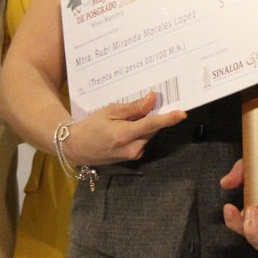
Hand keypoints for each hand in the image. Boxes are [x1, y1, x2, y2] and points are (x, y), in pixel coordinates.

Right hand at [64, 93, 185, 165]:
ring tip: (128, 117)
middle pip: (152, 129)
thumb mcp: (110, 112)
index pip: (152, 125)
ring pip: (148, 135)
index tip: (182, 114)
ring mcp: (133, 155)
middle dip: (152, 116)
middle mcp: (132, 148)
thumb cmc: (90, 126)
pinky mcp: (132, 158)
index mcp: (125, 135)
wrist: (75, 147)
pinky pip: (142, 140)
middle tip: (147, 103)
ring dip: (145, 124)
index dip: (168, 119)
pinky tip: (127, 126)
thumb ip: (133, 108)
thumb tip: (152, 100)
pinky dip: (140, 132)